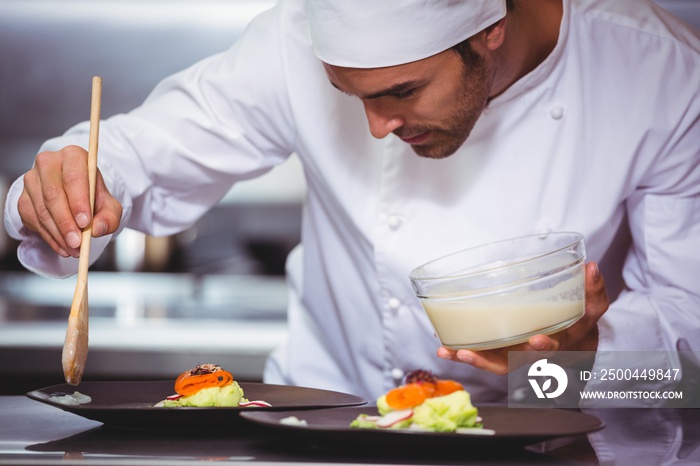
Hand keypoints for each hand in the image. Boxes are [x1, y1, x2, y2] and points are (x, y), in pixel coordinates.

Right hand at [17, 145, 121, 257]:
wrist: (76, 196)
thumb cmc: (93, 197)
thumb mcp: (110, 206)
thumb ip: (110, 217)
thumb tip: (98, 229)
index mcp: (74, 157)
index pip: (74, 177)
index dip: (78, 201)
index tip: (85, 222)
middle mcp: (49, 163)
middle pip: (53, 195)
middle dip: (66, 223)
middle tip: (78, 242)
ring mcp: (32, 180)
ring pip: (42, 210)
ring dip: (59, 234)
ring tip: (75, 249)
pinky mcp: (23, 198)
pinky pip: (33, 221)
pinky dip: (49, 237)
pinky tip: (63, 246)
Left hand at [436, 261, 609, 374]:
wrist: (574, 344)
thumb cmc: (579, 323)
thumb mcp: (592, 307)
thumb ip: (593, 290)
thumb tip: (591, 268)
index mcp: (561, 345)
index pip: (555, 348)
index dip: (545, 346)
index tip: (536, 339)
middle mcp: (535, 356)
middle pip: (513, 364)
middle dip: (489, 360)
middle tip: (469, 354)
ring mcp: (517, 357)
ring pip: (493, 364)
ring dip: (471, 359)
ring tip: (450, 351)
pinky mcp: (503, 353)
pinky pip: (483, 356)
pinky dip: (464, 354)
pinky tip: (445, 349)